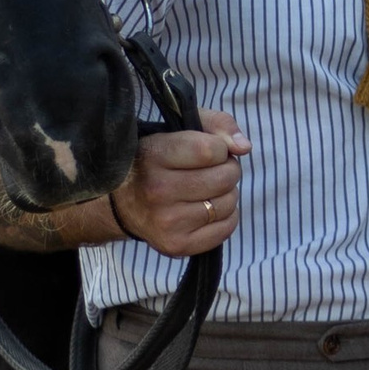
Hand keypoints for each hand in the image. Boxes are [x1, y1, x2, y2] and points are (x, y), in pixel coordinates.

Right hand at [110, 112, 248, 260]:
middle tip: (211, 172)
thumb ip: (217, 124)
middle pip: (224, 178)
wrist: (122, 201)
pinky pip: (226, 229)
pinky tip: (207, 210)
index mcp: (155, 155)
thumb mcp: (178, 129)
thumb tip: (245, 147)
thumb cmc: (158, 160)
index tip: (210, 151)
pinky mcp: (176, 245)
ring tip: (207, 191)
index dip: (220, 149)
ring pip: (228, 203)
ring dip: (226, 194)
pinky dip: (226, 217)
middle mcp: (158, 190)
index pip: (211, 150)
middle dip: (227, 171)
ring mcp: (167, 222)